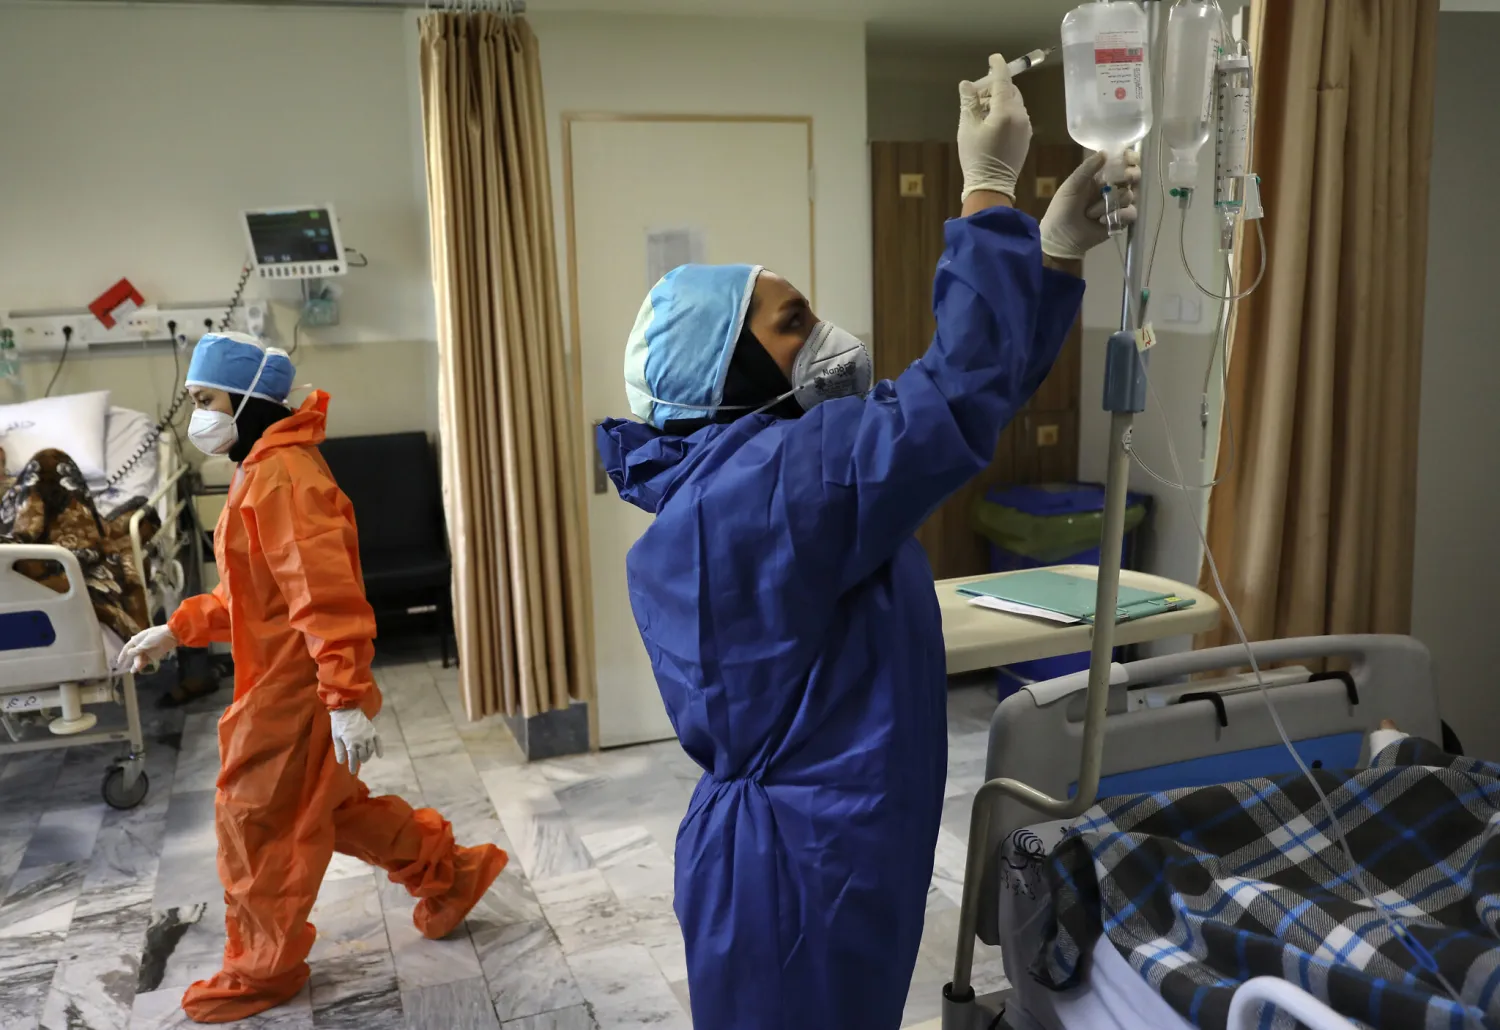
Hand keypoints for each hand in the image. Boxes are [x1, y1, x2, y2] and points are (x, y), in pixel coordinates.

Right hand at [117, 624, 176, 672]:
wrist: (171, 636)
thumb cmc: (157, 636)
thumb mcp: (146, 642)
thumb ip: (137, 649)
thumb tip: (128, 653)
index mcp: (138, 640)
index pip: (127, 647)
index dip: (123, 654)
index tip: (119, 662)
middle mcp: (141, 646)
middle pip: (133, 655)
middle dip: (130, 661)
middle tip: (127, 667)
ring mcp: (147, 651)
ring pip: (139, 659)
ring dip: (136, 664)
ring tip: (133, 670)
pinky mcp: (154, 655)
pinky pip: (146, 661)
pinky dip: (142, 665)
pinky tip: (138, 669)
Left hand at [330, 708, 382, 774]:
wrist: (347, 709)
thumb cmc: (339, 724)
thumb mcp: (336, 737)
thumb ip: (339, 750)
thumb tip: (342, 762)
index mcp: (350, 743)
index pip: (353, 758)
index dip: (352, 766)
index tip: (352, 772)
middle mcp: (361, 741)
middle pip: (362, 755)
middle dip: (360, 760)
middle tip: (358, 762)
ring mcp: (368, 736)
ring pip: (370, 750)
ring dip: (368, 756)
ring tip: (365, 759)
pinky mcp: (372, 731)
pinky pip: (378, 742)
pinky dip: (380, 749)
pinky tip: (380, 756)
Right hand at [957, 54, 1031, 201]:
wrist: (991, 187)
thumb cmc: (976, 157)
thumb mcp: (967, 128)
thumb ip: (969, 102)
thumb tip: (966, 84)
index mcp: (1005, 111)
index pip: (1003, 80)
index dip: (998, 66)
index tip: (993, 58)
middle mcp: (1020, 115)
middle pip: (1010, 90)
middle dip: (995, 87)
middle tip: (977, 94)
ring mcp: (1025, 127)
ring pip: (1014, 103)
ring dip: (1000, 100)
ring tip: (983, 111)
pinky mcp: (1026, 137)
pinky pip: (1017, 116)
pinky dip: (1006, 112)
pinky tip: (993, 122)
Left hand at [1039, 149, 1142, 259]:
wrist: (1061, 238)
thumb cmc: (1062, 209)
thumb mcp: (1071, 186)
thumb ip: (1087, 169)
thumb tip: (1105, 152)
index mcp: (1101, 176)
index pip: (1123, 161)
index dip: (1130, 158)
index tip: (1128, 159)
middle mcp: (1113, 187)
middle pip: (1134, 176)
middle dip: (1130, 176)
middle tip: (1118, 181)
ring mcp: (1118, 204)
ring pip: (1131, 195)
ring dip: (1110, 203)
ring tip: (1091, 213)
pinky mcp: (1121, 220)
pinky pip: (1131, 213)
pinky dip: (1118, 216)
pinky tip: (1102, 221)